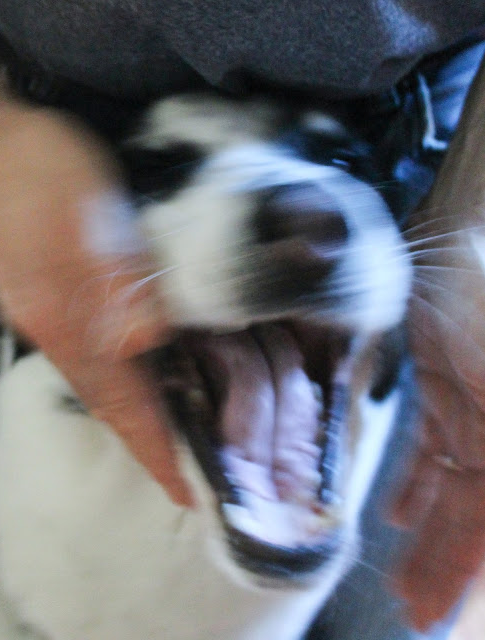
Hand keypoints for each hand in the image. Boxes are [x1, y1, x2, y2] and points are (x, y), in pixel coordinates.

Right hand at [0, 103, 192, 506]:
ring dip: (137, 409)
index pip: (123, 404)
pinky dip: (122, 374)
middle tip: (190, 467)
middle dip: (149, 440)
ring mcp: (47, 314)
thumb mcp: (91, 218)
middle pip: (110, 402)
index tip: (186, 491)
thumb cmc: (39, 174)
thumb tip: (147, 344)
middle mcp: (54, 331)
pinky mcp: (46, 294)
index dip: (156, 449)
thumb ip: (118, 283)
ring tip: (176, 427)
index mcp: (68, 322)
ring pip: (101, 379)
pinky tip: (142, 366)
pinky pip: (91, 352)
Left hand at [390, 234, 484, 629]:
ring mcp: (476, 405)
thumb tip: (450, 507)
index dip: (459, 570)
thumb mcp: (478, 388)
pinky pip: (433, 443)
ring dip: (425, 527)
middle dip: (441, 562)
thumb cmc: (481, 297)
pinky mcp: (447, 382)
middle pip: (473, 512)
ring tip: (397, 570)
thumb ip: (472, 441)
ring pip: (451, 482)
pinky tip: (392, 509)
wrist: (468, 231)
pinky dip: (414, 478)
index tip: (426, 613)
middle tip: (408, 608)